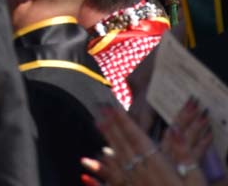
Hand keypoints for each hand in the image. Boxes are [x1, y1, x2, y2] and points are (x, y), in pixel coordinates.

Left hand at [80, 102, 208, 185]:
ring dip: (107, 142)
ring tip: (97, 126)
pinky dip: (102, 175)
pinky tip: (90, 170)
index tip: (113, 108)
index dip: (124, 122)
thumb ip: (184, 153)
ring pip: (117, 161)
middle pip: (124, 146)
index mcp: (159, 167)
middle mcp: (143, 174)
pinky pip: (115, 183)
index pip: (138, 139)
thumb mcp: (196, 178)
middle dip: (112, 127)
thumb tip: (175, 128)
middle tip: (100, 111)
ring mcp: (135, 185)